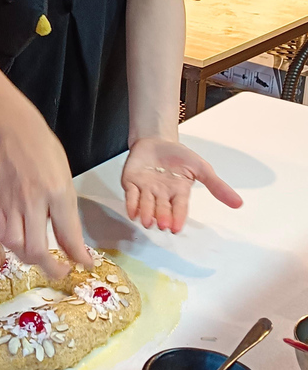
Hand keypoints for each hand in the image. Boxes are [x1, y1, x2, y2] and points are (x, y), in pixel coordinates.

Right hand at [0, 110, 91, 277]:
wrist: (16, 136)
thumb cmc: (47, 155)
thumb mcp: (66, 182)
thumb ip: (68, 215)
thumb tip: (72, 246)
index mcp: (56, 193)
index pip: (68, 234)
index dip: (79, 256)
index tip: (85, 265)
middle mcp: (32, 202)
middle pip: (36, 249)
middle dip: (51, 268)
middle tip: (61, 270)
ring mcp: (11, 205)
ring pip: (16, 246)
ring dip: (30, 259)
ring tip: (41, 260)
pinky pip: (2, 236)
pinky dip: (13, 247)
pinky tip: (22, 246)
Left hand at [122, 137, 242, 232]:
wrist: (156, 141)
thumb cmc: (178, 155)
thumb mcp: (201, 168)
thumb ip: (217, 186)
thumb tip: (238, 203)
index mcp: (178, 192)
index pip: (179, 207)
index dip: (178, 217)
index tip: (177, 228)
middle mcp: (161, 194)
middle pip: (162, 208)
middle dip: (162, 216)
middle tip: (164, 225)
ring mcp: (145, 189)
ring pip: (146, 204)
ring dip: (147, 213)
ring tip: (148, 222)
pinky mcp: (131, 183)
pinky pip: (131, 195)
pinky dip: (132, 203)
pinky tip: (133, 212)